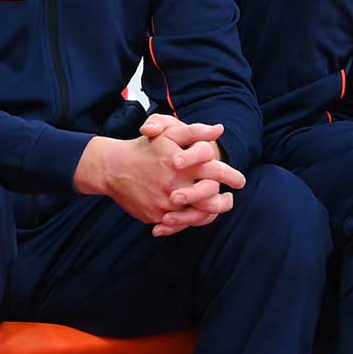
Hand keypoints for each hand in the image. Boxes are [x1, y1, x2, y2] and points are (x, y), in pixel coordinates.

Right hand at [74, 122, 244, 236]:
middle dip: (224, 201)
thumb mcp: (168, 133)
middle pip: (210, 199)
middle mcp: (174, 184)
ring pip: (196, 215)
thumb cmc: (144, 147)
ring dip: (209, 213)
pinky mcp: (155, 216)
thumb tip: (219, 129)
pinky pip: (178, 224)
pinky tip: (195, 215)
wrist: (112, 168)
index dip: (231, 176)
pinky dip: (188, 221)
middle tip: (230, 199)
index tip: (240, 181)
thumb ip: (195, 131)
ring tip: (216, 208)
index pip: (214, 171)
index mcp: (180, 163)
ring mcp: (164, 203)